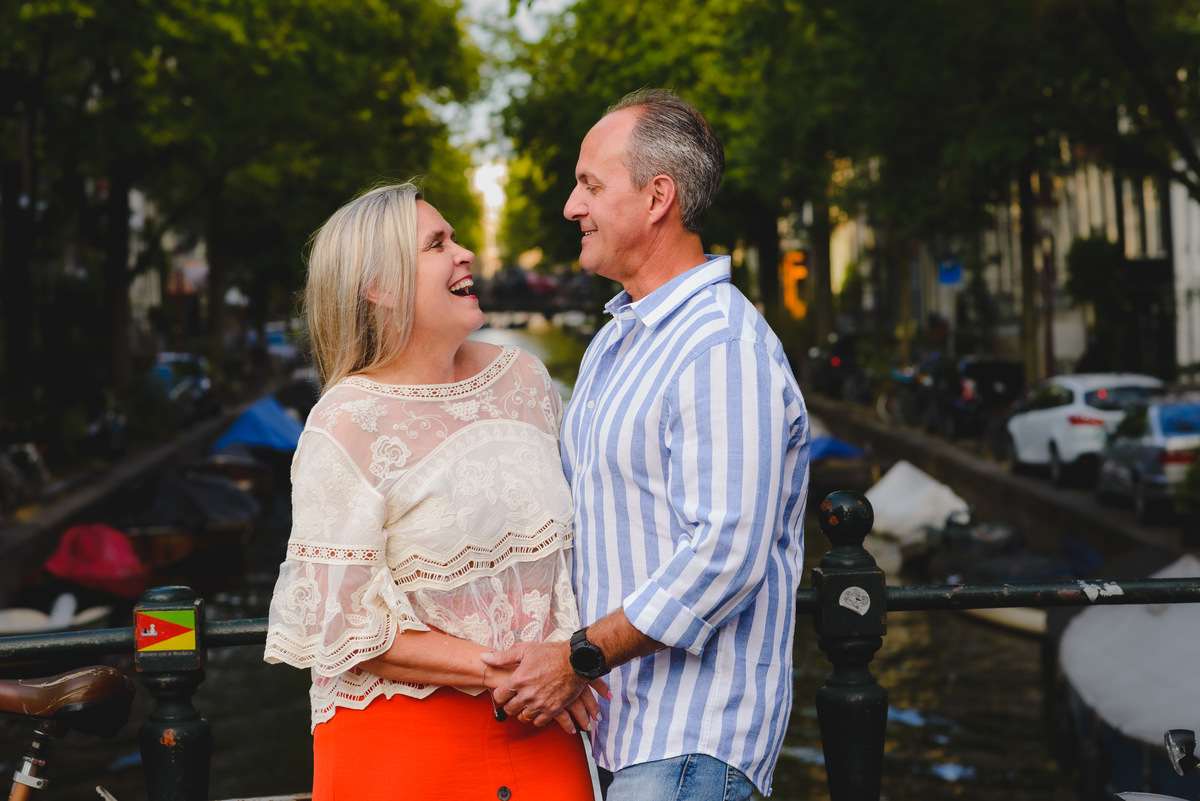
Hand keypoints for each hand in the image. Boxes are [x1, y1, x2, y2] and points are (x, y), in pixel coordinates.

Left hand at [482, 643, 608, 732]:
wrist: (577, 660)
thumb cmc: (551, 653)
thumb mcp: (526, 650)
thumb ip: (503, 657)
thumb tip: (484, 657)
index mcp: (518, 679)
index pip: (499, 696)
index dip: (500, 694)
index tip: (504, 693)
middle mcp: (527, 694)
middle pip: (509, 709)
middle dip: (510, 705)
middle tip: (515, 700)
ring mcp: (540, 703)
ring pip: (523, 717)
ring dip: (522, 712)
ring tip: (526, 706)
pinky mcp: (553, 709)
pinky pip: (538, 722)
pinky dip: (537, 718)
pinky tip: (538, 711)